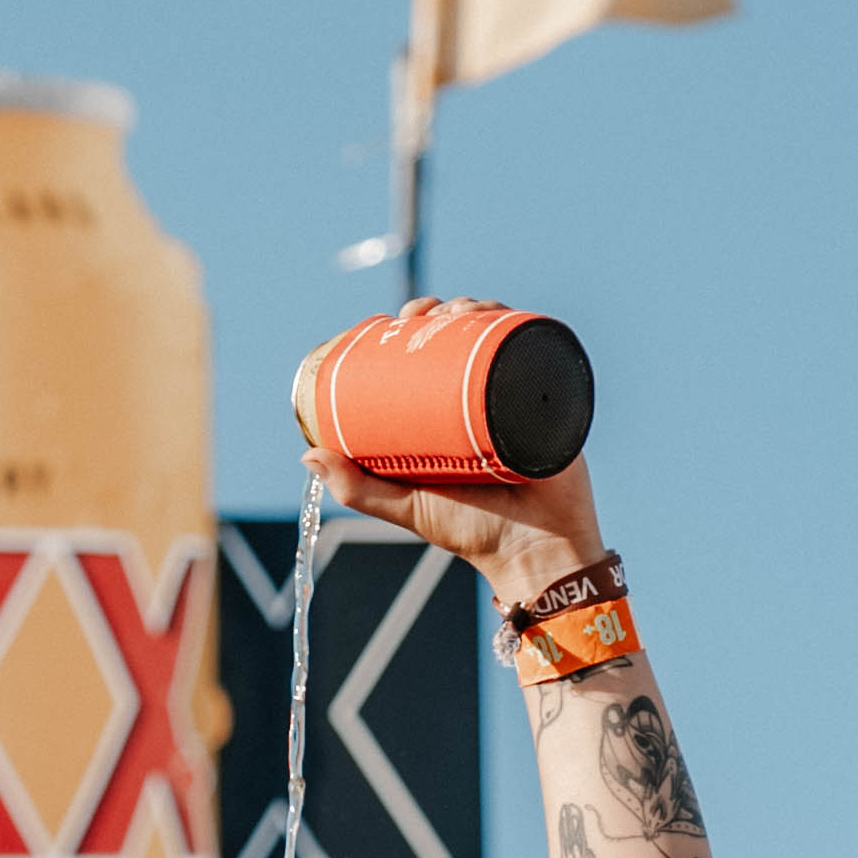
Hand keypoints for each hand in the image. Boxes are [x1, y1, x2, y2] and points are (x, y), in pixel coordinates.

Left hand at [307, 303, 605, 612]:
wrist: (536, 550)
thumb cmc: (472, 532)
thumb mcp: (406, 507)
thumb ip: (358, 489)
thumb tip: (307, 455)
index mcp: (450, 417)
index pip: (432, 357)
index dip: (414, 329)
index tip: (396, 319)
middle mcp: (483, 401)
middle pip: (464, 338)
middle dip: (444, 310)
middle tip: (424, 313)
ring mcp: (517, 398)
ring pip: (496, 338)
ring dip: (477, 308)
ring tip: (459, 309)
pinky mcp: (551, 401)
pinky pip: (537, 354)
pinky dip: (519, 324)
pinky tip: (500, 310)